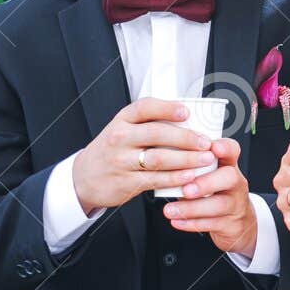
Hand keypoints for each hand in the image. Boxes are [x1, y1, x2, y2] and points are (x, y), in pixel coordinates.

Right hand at [72, 98, 220, 212]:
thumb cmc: (111, 150)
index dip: (167, 108)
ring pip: (159, 158)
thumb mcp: (122, 130)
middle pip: (157, 134)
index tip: (187, 112)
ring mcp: (121, 161)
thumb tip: (188, 121)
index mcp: (122, 120)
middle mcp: (120, 138)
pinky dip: (175, 178)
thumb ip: (147, 125)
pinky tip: (190, 176)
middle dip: (186, 138)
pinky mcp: (125, 182)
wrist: (83, 178)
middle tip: (206, 142)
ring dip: (187, 159)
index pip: (145, 107)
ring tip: (206, 159)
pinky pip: (155, 179)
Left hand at [161, 138, 254, 255]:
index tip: (212, 148)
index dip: (224, 147)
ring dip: (192, 208)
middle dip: (206, 182)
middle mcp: (236, 183)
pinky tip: (176, 221)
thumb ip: (192, 167)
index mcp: (229, 166)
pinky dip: (192, 224)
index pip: (232, 150)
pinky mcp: (231, 225)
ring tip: (170, 210)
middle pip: (229, 177)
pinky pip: (212, 224)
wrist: (238, 223)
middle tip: (186, 189)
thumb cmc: (216, 194)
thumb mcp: (209, 176)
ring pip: (219, 205)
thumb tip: (163, 161)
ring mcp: (236, 204)